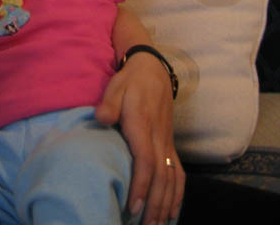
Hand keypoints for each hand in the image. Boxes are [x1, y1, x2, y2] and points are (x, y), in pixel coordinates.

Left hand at [95, 53, 184, 223]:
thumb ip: (109, 103)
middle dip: (154, 205)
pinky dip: (178, 194)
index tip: (134, 207)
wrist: (153, 70)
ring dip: (166, 204)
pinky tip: (173, 213)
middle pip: (161, 177)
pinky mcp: (170, 144)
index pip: (145, 161)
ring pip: (171, 178)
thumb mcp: (115, 86)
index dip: (141, 185)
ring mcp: (167, 142)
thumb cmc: (129, 81)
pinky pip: (179, 173)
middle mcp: (159, 138)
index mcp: (143, 125)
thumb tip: (100, 117)